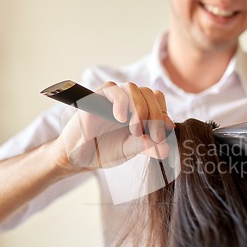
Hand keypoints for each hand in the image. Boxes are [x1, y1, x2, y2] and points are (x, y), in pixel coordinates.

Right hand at [52, 81, 173, 171]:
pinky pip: (111, 89)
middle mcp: (127, 100)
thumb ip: (148, 146)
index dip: (163, 114)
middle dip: (155, 114)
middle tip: (155, 136)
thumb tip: (167, 148)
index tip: (162, 135)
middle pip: (148, 93)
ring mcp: (111, 98)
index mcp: (139, 110)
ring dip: (140, 109)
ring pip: (132, 88)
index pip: (157, 100)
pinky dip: (120, 102)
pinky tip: (121, 119)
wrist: (79, 157)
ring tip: (136, 131)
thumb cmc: (105, 150)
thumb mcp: (131, 150)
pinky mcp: (95, 97)